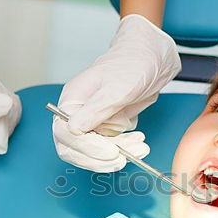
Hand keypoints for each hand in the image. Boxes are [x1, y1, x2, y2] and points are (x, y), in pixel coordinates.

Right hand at [53, 14, 180, 171]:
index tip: (110, 152)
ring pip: (95, 152)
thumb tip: (73, 130)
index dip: (86, 148)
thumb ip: (95, 110)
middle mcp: (78, 113)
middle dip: (99, 158)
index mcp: (72, 100)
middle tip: (122, 159)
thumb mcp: (116, 88)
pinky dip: (126, 150)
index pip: (66, 134)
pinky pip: (111, 148)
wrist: (152, 58)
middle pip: (75, 148)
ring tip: (140, 147)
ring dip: (117, 155)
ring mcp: (93, 122)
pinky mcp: (108, 127)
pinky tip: (139, 142)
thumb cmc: (132, 64)